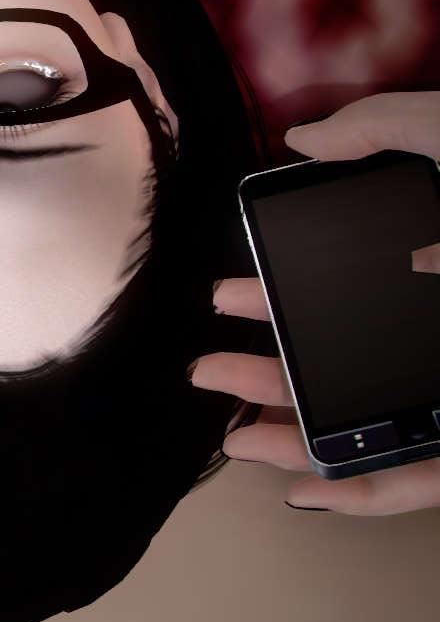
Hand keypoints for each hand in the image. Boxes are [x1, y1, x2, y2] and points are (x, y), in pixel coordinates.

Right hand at [191, 92, 439, 514]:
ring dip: (291, 439)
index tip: (228, 296)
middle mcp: (436, 341)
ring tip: (229, 430)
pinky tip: (300, 485)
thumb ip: (381, 129)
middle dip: (263, 373)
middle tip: (204, 363)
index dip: (279, 304)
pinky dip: (357, 492)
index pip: (345, 301)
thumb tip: (302, 141)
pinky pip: (421, 484)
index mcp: (429, 282)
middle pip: (341, 368)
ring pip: (368, 430)